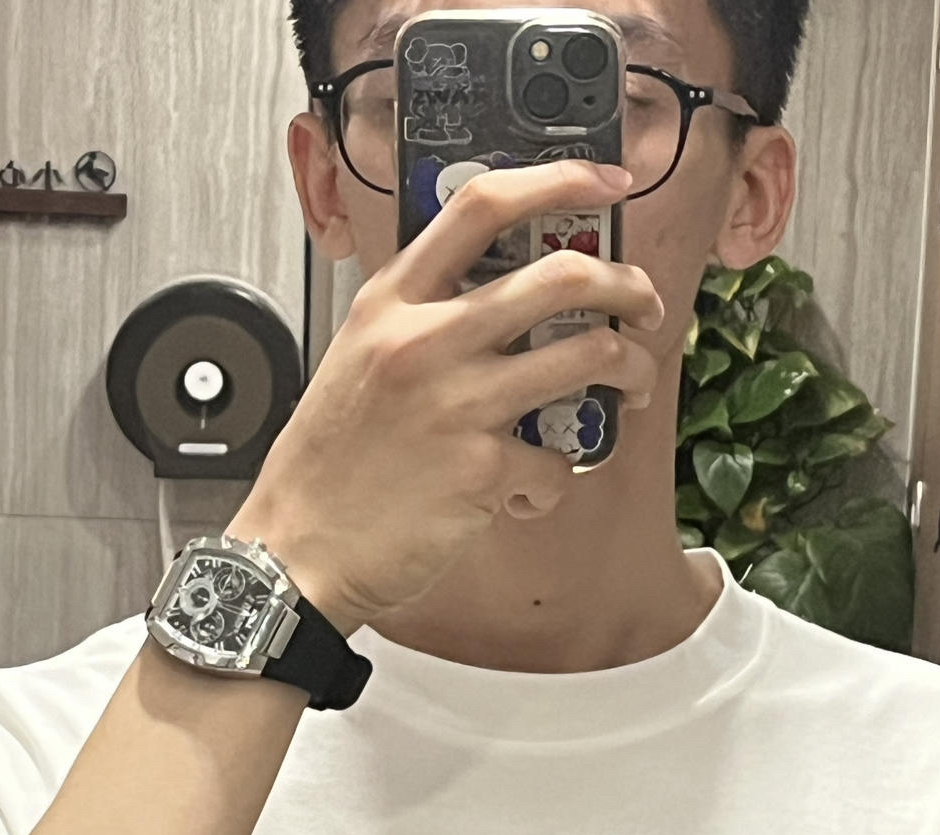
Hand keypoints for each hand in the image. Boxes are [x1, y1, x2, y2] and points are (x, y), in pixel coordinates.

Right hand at [230, 159, 664, 636]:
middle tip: (642, 305)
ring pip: (586, 357)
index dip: (559, 180)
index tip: (605, 183)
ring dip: (630, 371)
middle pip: (560, 276)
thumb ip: (419, 321)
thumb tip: (496, 302)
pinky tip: (527, 491)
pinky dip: (554, 480)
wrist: (297, 549)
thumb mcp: (358, 360)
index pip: (480, 207)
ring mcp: (456, 403)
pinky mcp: (480, 469)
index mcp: (392, 303)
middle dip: (626, 286)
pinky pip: (555, 462)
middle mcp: (426, 341)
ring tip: (632, 388)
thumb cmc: (328, 466)